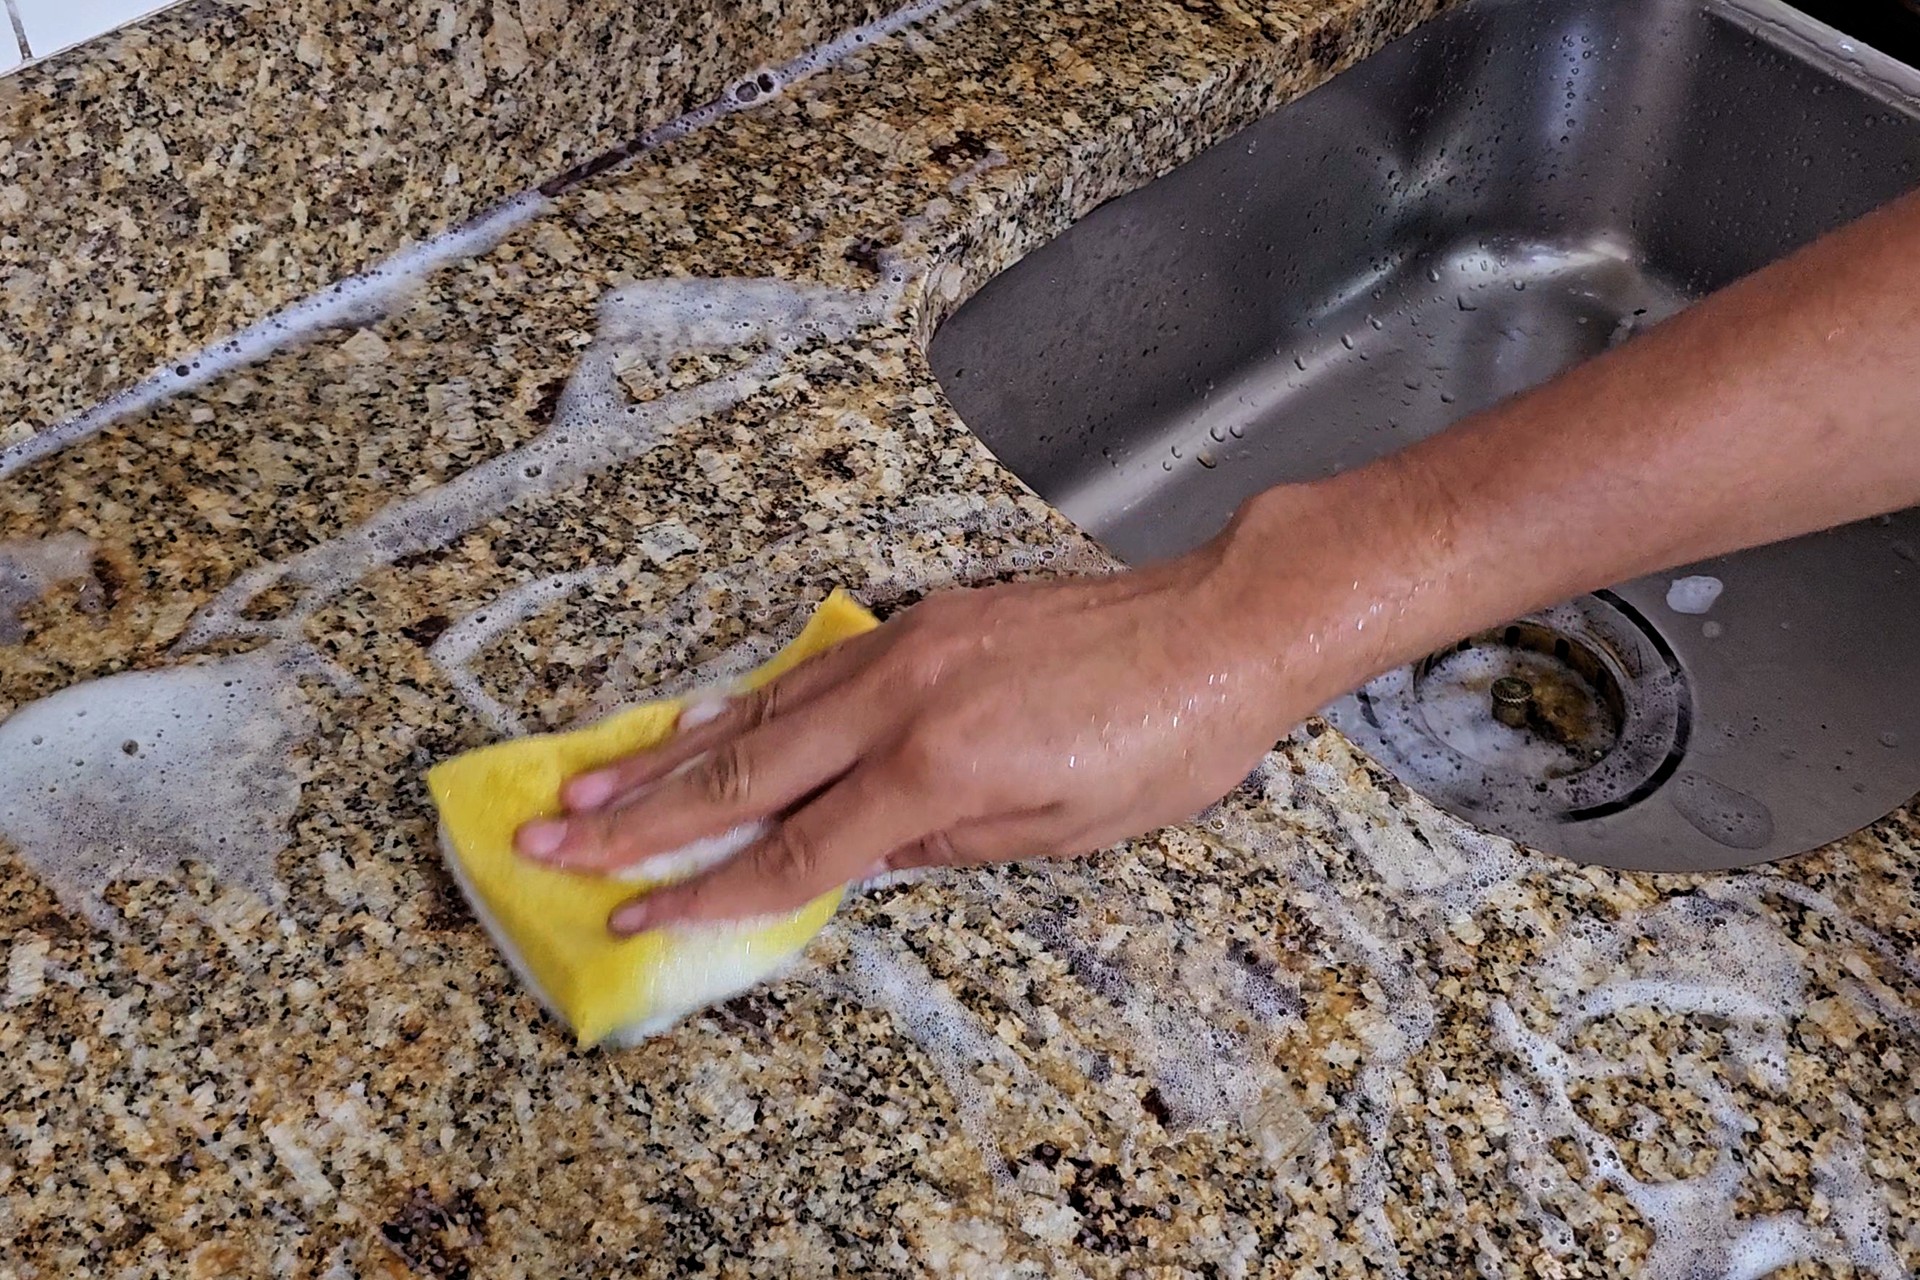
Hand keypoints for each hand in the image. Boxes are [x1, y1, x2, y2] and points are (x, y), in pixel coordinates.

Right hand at [513, 501, 1362, 933]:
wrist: (1217, 628)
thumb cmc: (1161, 743)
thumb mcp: (1060, 830)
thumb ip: (943, 846)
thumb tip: (860, 859)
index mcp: (939, 770)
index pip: (797, 850)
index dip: (708, 893)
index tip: (633, 919)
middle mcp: (903, 700)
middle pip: (745, 773)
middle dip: (639, 818)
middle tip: (550, 841)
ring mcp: (906, 647)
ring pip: (762, 710)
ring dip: (667, 754)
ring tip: (586, 785)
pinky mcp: (923, 619)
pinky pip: (809, 670)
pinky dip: (744, 702)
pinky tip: (699, 722)